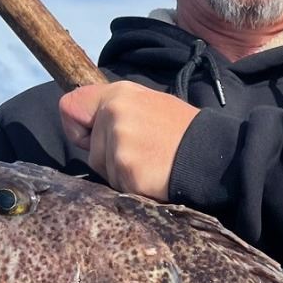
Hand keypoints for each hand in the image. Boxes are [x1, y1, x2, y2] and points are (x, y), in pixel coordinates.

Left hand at [58, 82, 197, 200]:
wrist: (213, 154)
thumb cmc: (183, 132)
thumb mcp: (150, 104)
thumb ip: (119, 110)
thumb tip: (92, 122)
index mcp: (118, 94)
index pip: (70, 107)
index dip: (79, 128)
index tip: (93, 137)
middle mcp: (114, 114)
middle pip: (91, 151)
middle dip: (111, 160)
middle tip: (144, 155)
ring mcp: (120, 143)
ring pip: (105, 171)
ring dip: (124, 175)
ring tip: (152, 164)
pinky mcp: (127, 171)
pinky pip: (119, 187)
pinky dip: (135, 188)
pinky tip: (155, 177)